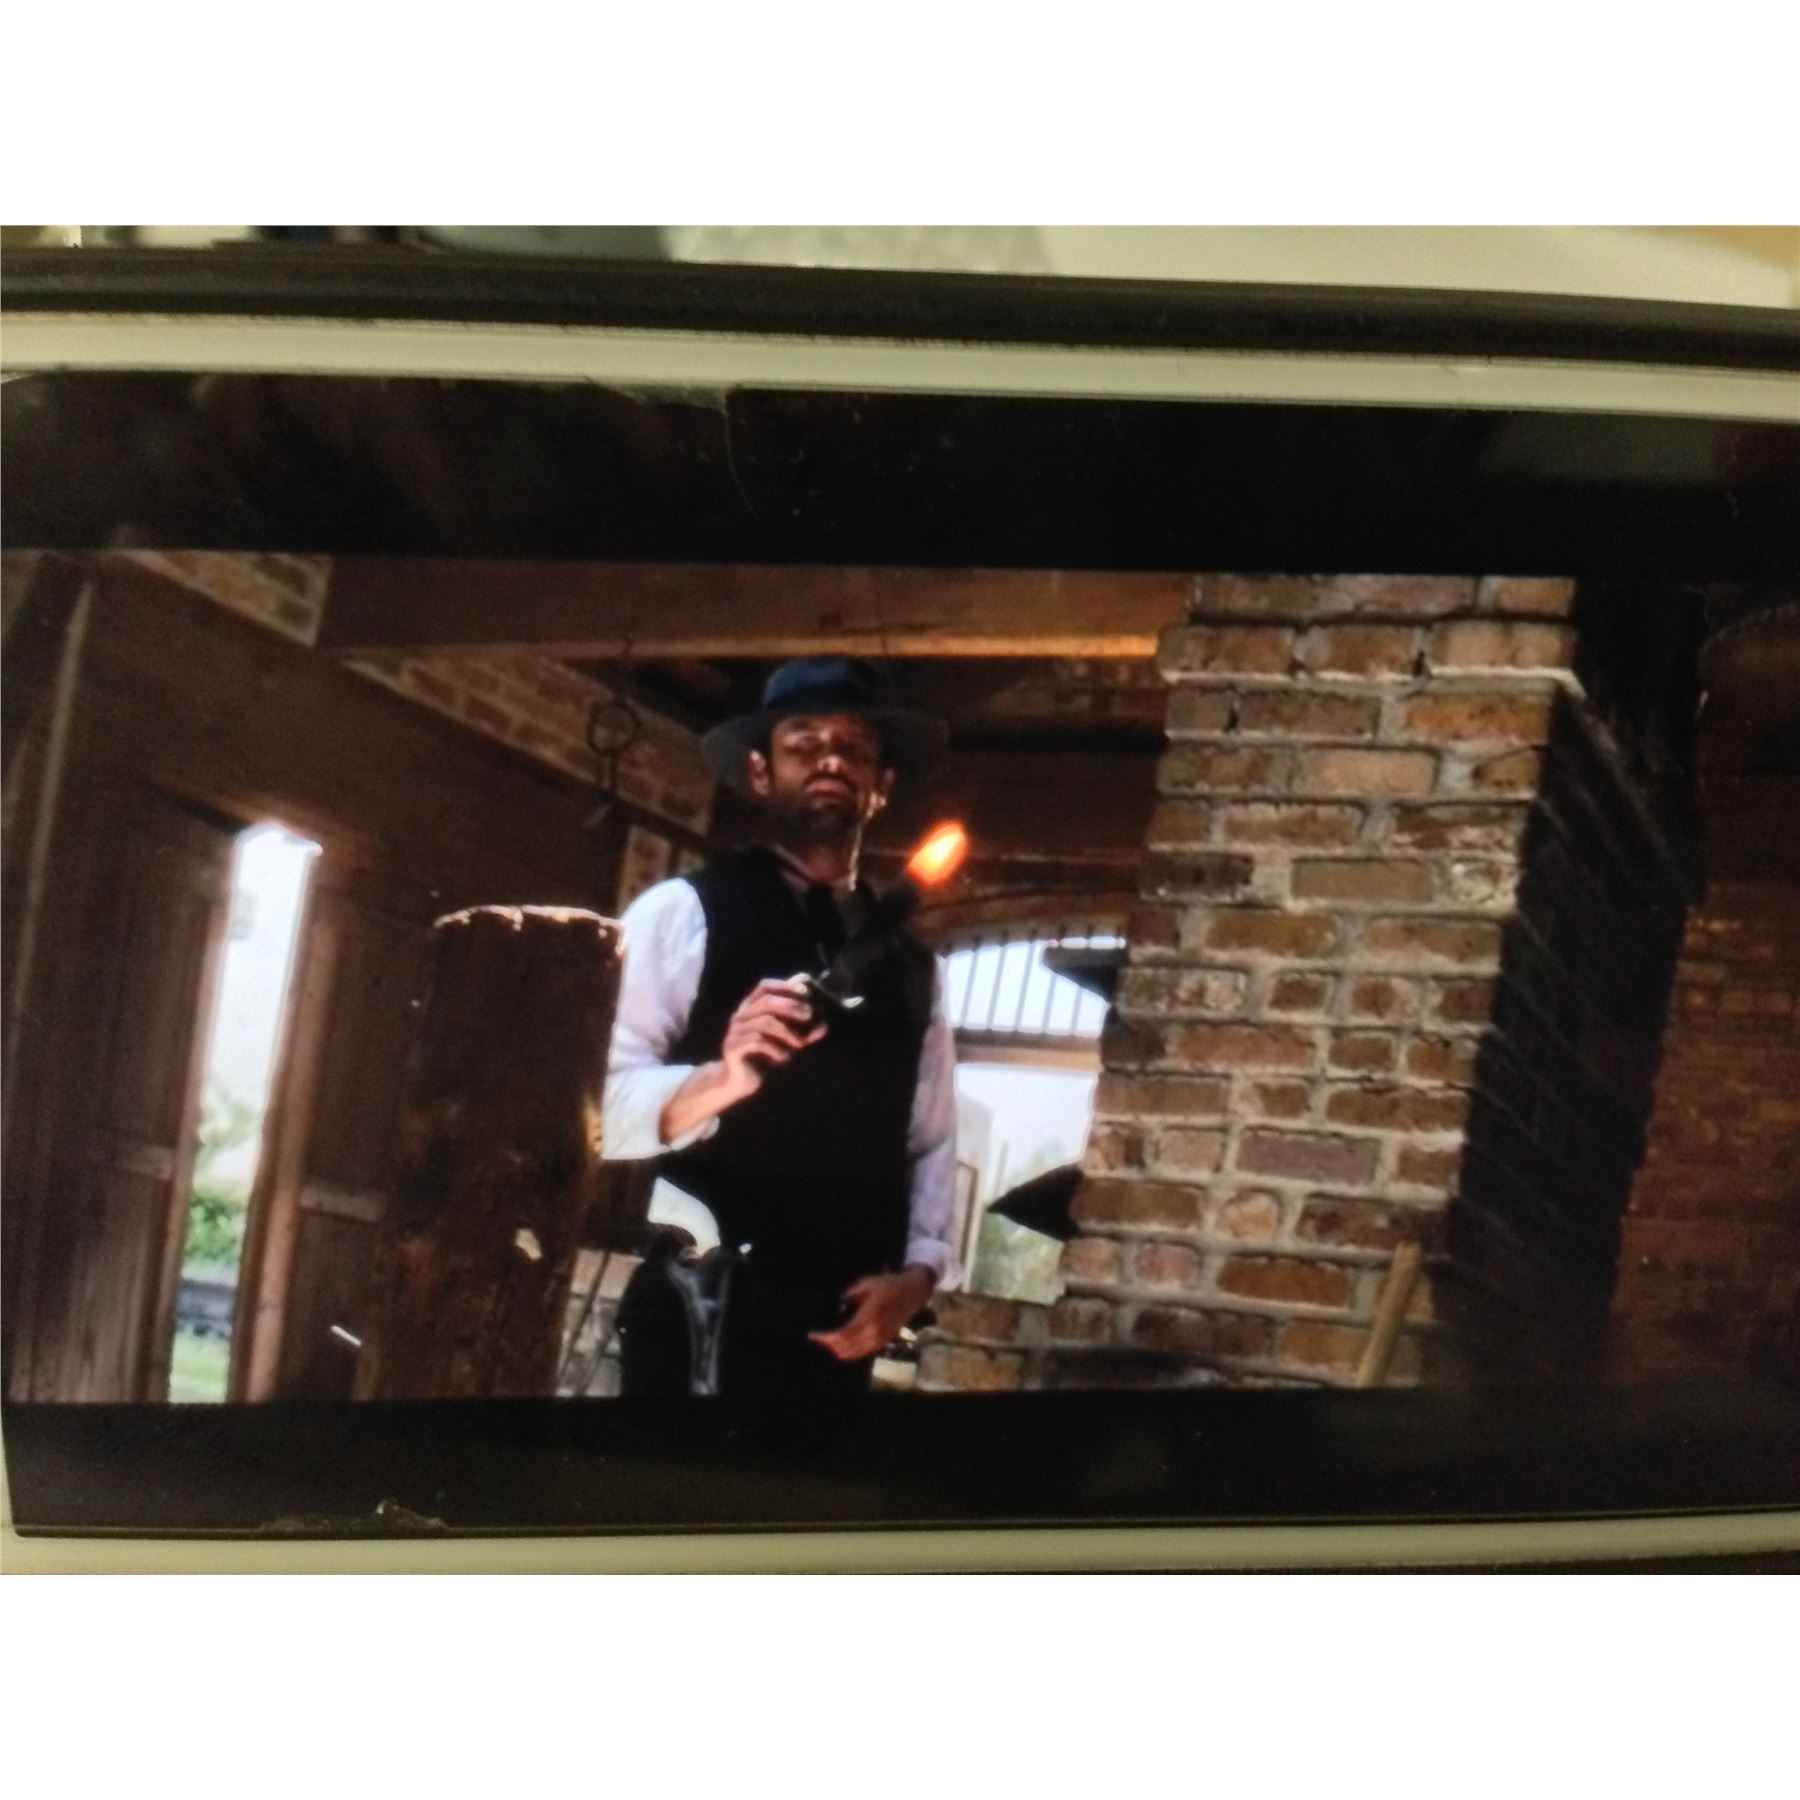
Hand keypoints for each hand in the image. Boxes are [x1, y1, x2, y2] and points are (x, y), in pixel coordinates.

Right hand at [718, 978, 826, 1102]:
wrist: (738, 1082)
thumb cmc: (765, 1057)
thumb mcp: (787, 1043)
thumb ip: (804, 1034)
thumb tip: (824, 1025)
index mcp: (750, 1008)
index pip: (764, 987)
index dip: (784, 986)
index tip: (805, 992)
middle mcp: (740, 1016)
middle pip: (765, 1001)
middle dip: (790, 1006)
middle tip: (809, 1015)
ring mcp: (734, 1032)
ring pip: (763, 1022)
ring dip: (786, 1032)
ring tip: (800, 1045)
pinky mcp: (732, 1048)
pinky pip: (756, 1042)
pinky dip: (774, 1049)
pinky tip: (784, 1058)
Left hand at [808, 1266, 937, 1362]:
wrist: (913, 1292)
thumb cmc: (889, 1285)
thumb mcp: (867, 1283)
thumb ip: (849, 1294)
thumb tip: (835, 1304)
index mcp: (869, 1317)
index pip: (843, 1336)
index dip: (826, 1339)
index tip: (813, 1335)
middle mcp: (874, 1332)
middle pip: (846, 1348)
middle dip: (829, 1346)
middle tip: (817, 1338)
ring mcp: (880, 1339)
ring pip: (854, 1354)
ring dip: (838, 1351)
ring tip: (827, 1342)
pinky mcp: (884, 1342)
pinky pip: (863, 1353)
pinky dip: (850, 1352)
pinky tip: (841, 1345)